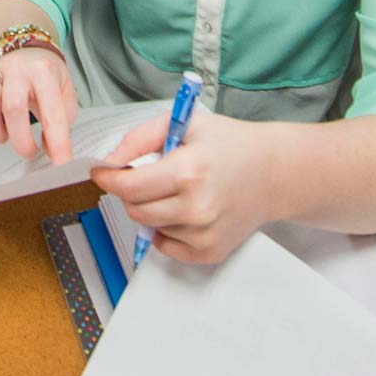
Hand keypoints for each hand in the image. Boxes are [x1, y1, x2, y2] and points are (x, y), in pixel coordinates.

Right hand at [0, 47, 77, 162]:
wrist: (30, 50)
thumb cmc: (47, 76)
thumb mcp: (65, 94)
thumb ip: (61, 122)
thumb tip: (50, 152)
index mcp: (44, 72)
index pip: (52, 111)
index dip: (57, 142)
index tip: (61, 164)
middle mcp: (17, 69)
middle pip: (13, 106)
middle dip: (21, 139)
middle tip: (29, 152)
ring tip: (7, 137)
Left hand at [89, 111, 274, 264]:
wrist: (274, 172)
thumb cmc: (230, 145)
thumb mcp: (184, 124)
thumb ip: (139, 138)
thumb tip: (110, 161)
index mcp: (188, 171)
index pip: (129, 186)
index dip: (108, 178)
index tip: (102, 172)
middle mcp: (196, 207)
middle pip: (135, 209)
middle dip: (131, 192)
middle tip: (147, 175)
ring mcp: (204, 233)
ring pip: (150, 227)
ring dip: (153, 209)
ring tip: (178, 190)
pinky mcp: (210, 252)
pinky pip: (166, 246)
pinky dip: (167, 229)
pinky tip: (185, 210)